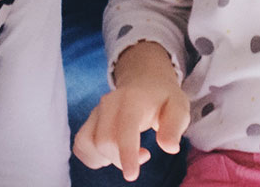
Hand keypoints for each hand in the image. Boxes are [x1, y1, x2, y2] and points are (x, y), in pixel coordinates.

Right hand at [75, 41, 192, 178]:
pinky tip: (111, 154)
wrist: (145, 82)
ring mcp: (95, 112)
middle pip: (103, 141)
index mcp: (131, 100)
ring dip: (105, 159)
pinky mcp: (88, 122)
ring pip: (87, 144)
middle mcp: (108, 104)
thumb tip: (170, 148)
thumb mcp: (179, 108)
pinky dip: (93, 157)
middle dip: (121, 159)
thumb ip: (174, 127)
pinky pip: (80, 145)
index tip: (131, 176)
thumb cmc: (163, 99)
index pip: (124, 129)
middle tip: (145, 155)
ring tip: (125, 153)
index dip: (126, 154)